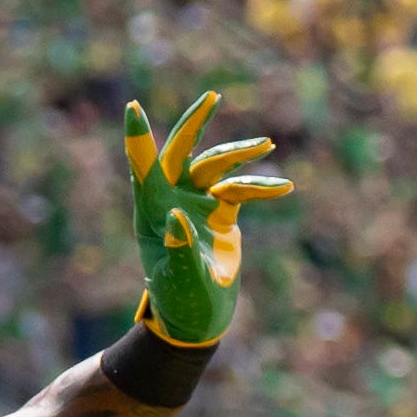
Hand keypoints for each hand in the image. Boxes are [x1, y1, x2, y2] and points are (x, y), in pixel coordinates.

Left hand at [121, 90, 291, 347]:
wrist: (199, 319)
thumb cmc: (181, 302)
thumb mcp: (180, 281)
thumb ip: (179, 251)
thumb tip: (178, 218)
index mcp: (153, 212)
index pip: (143, 167)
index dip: (139, 137)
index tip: (133, 106)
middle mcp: (172, 200)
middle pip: (180, 152)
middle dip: (195, 124)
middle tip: (211, 97)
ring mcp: (197, 203)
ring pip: (216, 166)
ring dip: (240, 155)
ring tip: (266, 146)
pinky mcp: (221, 212)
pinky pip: (240, 188)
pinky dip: (259, 186)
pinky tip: (283, 187)